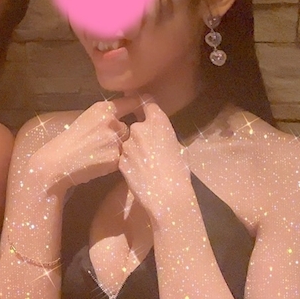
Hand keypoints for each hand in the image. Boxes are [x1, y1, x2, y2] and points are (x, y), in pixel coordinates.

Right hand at [28, 95, 142, 193]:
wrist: (58, 163)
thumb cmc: (70, 142)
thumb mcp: (87, 119)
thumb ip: (106, 116)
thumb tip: (127, 113)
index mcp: (103, 108)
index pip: (131, 102)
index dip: (140, 104)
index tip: (146, 105)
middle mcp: (112, 121)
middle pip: (128, 128)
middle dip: (121, 136)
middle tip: (102, 143)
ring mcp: (115, 139)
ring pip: (126, 144)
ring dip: (119, 149)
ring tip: (98, 154)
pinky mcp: (116, 157)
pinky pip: (122, 158)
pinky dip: (114, 162)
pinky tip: (99, 163)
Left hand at [118, 98, 191, 219]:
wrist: (166, 195)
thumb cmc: (180, 171)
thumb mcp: (180, 148)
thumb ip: (167, 137)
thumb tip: (162, 138)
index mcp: (158, 122)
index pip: (147, 103)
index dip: (143, 104)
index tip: (141, 106)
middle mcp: (139, 128)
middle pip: (136, 125)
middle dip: (140, 134)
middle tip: (149, 149)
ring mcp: (127, 144)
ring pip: (128, 143)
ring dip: (134, 150)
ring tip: (145, 165)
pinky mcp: (119, 160)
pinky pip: (124, 157)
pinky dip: (129, 162)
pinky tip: (138, 174)